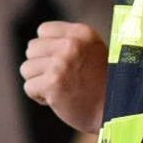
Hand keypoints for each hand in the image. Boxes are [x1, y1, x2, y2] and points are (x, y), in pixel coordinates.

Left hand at [21, 20, 106, 134]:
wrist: (116, 112)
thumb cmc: (101, 85)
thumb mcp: (91, 52)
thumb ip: (68, 43)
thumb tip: (32, 46)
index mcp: (82, 33)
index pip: (44, 31)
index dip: (47, 49)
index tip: (62, 63)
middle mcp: (71, 44)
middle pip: (32, 49)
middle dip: (41, 66)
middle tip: (62, 80)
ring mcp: (61, 63)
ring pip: (27, 68)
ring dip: (39, 82)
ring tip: (60, 89)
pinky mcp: (52, 83)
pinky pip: (29, 87)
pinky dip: (39, 96)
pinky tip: (57, 99)